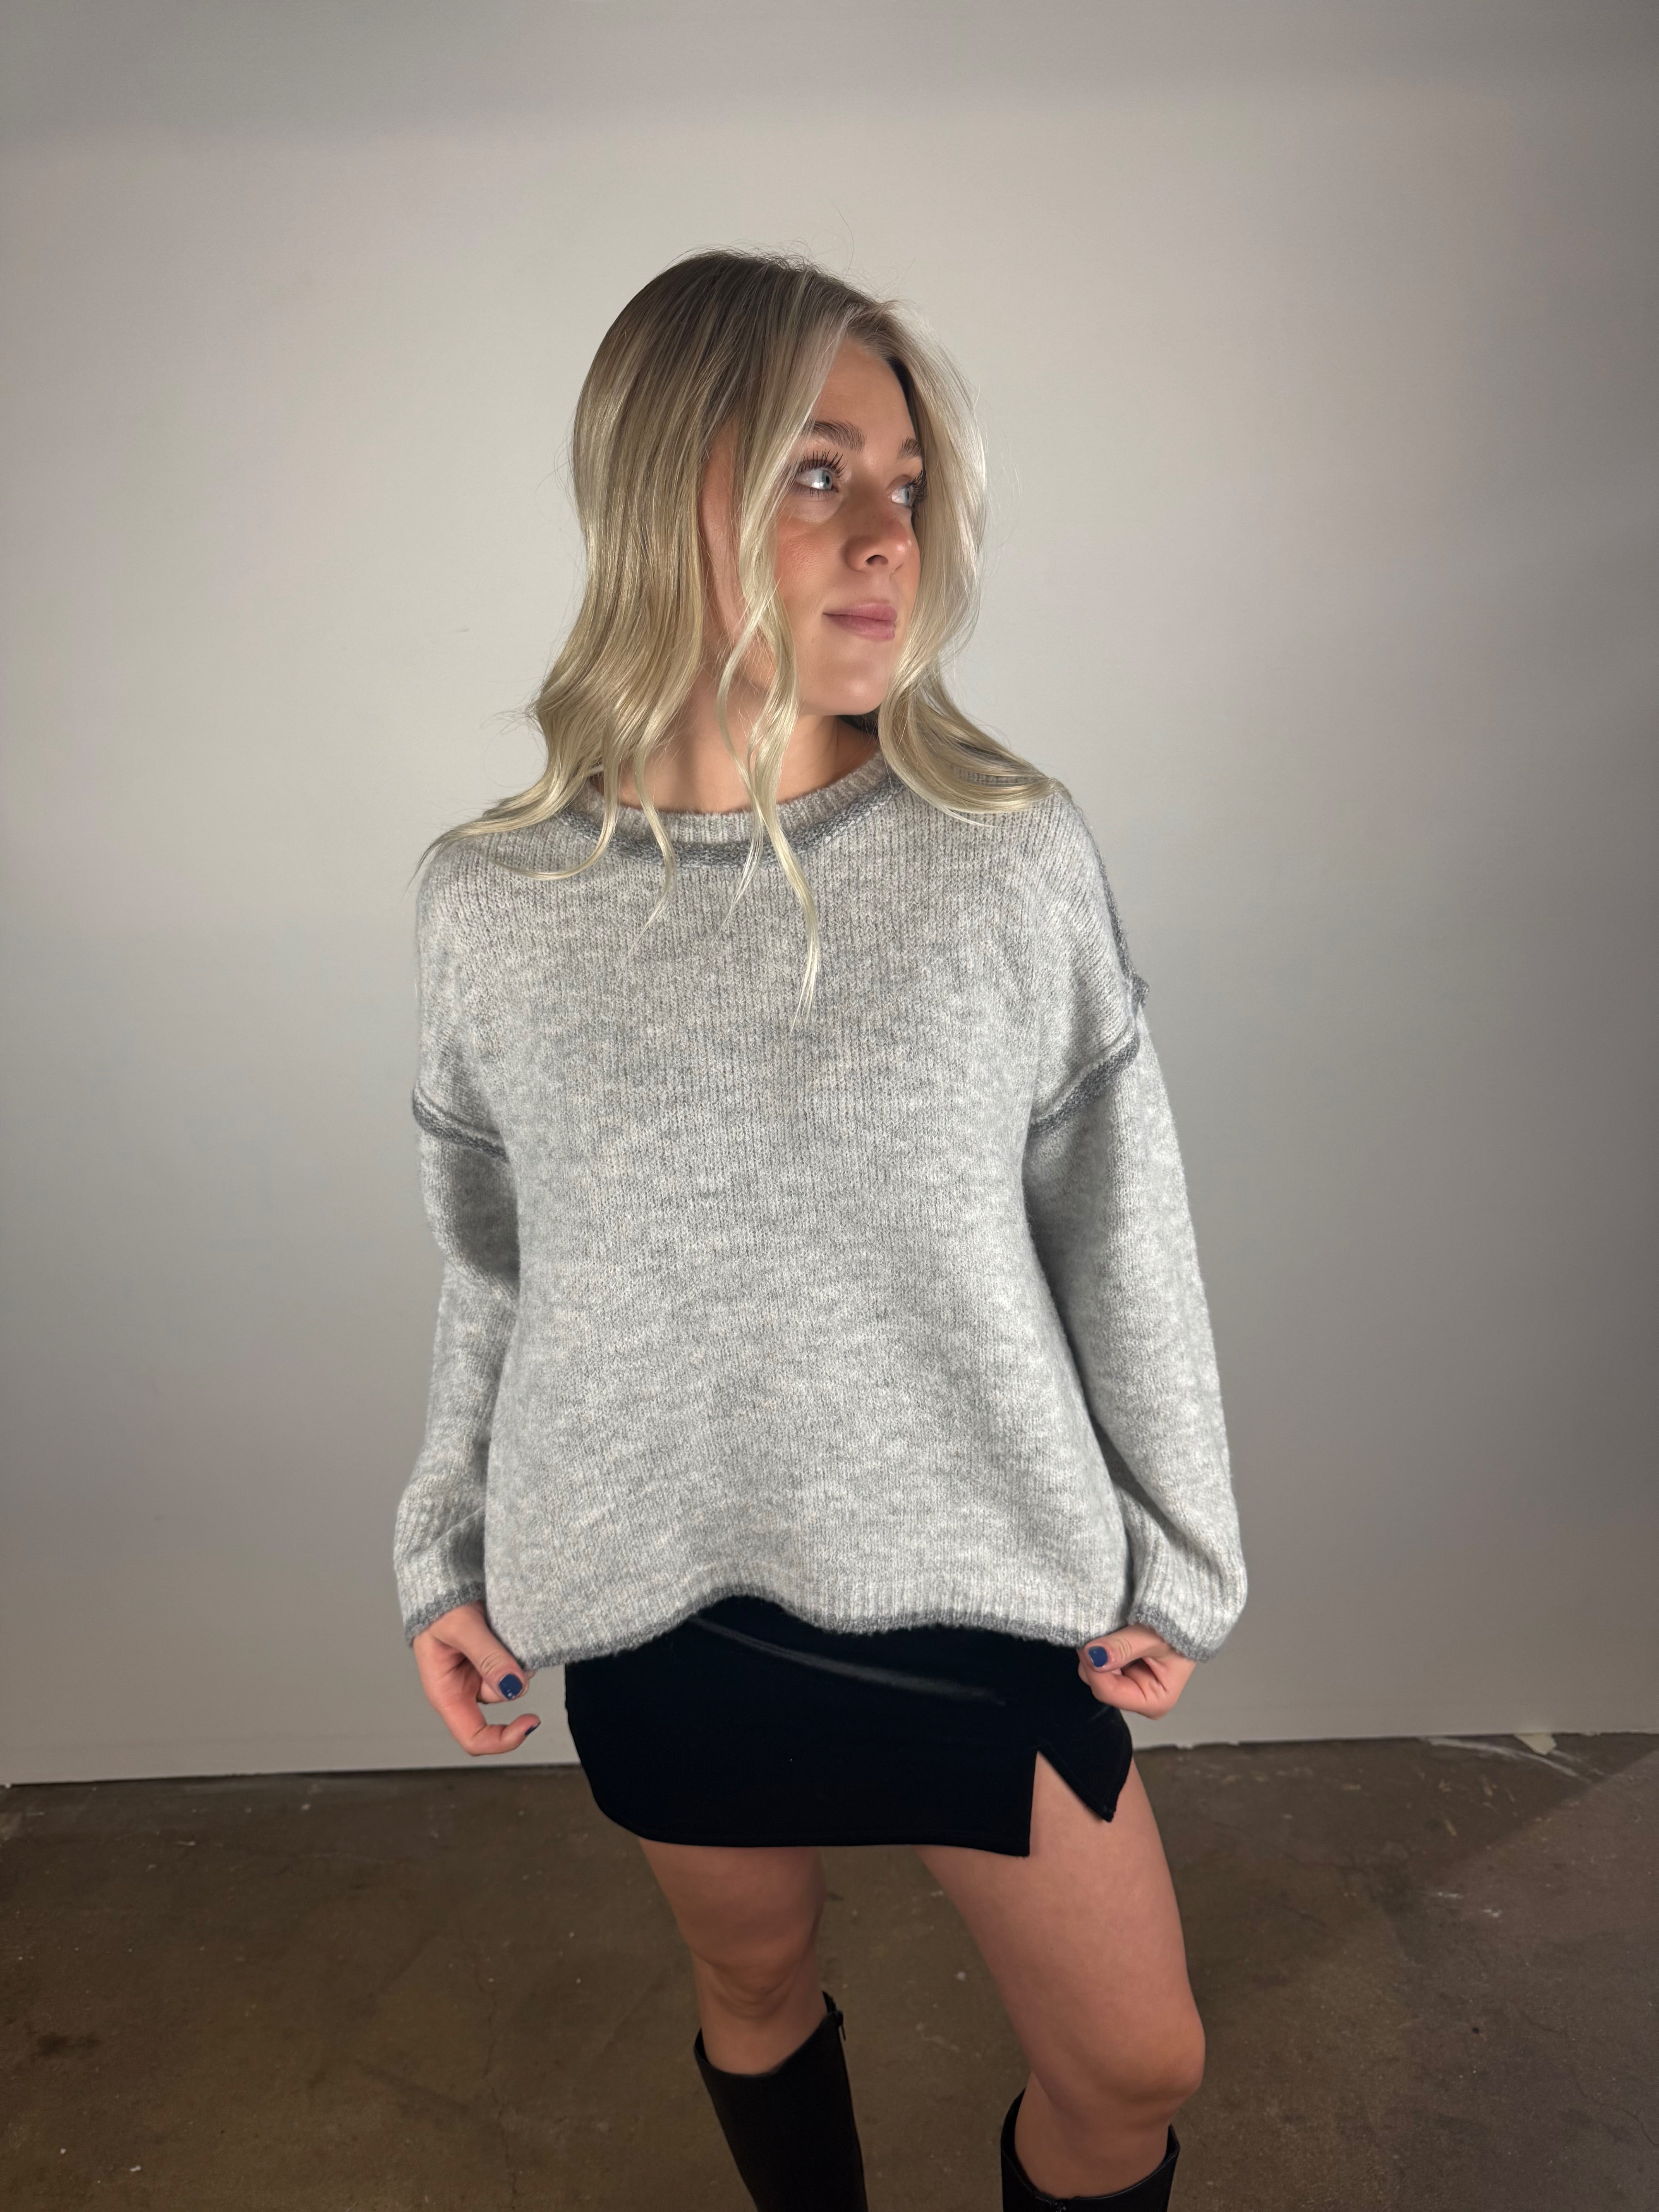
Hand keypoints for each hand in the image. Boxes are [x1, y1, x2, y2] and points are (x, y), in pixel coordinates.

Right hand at [412, 1601, 542, 1754]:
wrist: (443, 1580)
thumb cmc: (438, 1605)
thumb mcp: (460, 1628)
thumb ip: (487, 1657)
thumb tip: (514, 1688)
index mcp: (446, 1694)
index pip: (474, 1738)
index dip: (504, 1740)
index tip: (532, 1721)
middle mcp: (464, 1688)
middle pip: (502, 1700)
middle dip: (514, 1678)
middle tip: (509, 1643)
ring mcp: (480, 1673)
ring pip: (513, 1679)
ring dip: (518, 1658)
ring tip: (502, 1627)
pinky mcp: (493, 1658)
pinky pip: (516, 1662)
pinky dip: (520, 1650)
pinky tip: (509, 1629)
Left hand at [1076, 1625, 1194, 1718]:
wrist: (1185, 1613)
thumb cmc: (1179, 1629)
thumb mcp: (1151, 1637)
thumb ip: (1122, 1647)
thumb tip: (1093, 1656)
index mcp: (1154, 1702)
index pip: (1108, 1692)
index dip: (1093, 1667)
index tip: (1085, 1644)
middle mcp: (1140, 1699)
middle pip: (1100, 1684)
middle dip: (1095, 1660)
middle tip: (1096, 1633)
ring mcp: (1131, 1685)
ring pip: (1097, 1673)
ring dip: (1097, 1652)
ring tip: (1110, 1632)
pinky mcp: (1124, 1672)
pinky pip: (1101, 1663)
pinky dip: (1101, 1649)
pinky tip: (1110, 1635)